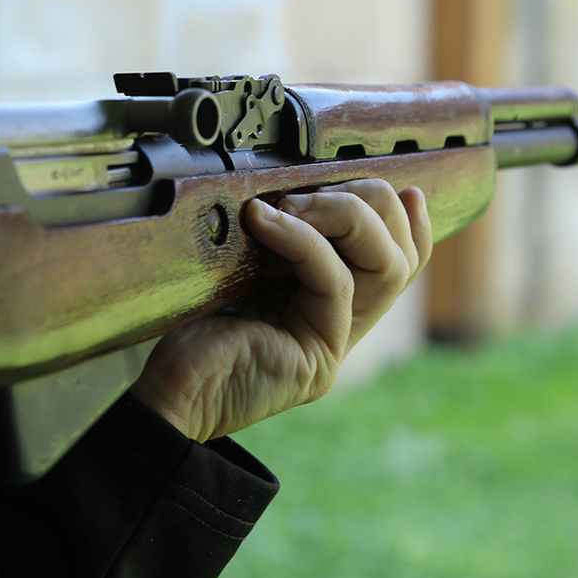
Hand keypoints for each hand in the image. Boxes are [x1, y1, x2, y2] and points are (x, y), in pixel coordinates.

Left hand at [132, 179, 431, 441]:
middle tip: (303, 193)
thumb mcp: (248, 267)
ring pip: (385, 266)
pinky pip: (333, 282)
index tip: (401, 188)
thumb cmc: (195, 328)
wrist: (169, 391)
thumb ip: (285, 238)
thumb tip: (301, 186)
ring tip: (287, 204)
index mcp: (335, 303)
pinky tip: (264, 221)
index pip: (402, 260)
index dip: (409, 221)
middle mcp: (346, 325)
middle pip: (401, 256)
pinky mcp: (319, 355)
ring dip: (341, 215)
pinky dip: (301, 240)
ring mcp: (336, 343)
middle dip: (366, 203)